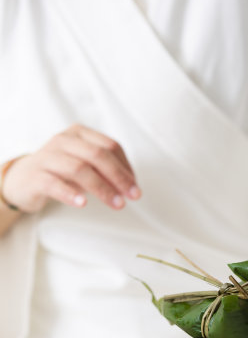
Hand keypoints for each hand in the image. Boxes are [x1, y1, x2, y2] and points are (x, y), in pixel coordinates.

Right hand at [2, 124, 140, 212]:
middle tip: (132, 196)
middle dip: (119, 177)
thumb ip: (106, 170)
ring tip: (116, 204)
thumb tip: (132, 185)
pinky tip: (83, 203)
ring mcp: (48, 157)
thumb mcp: (85, 165)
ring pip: (79, 169)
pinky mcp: (36, 176)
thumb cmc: (60, 172)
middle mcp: (64, 140)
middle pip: (97, 155)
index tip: (135, 186)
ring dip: (102, 188)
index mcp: (80, 134)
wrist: (23, 179)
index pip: (110, 146)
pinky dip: (70, 193)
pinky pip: (54, 184)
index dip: (126, 167)